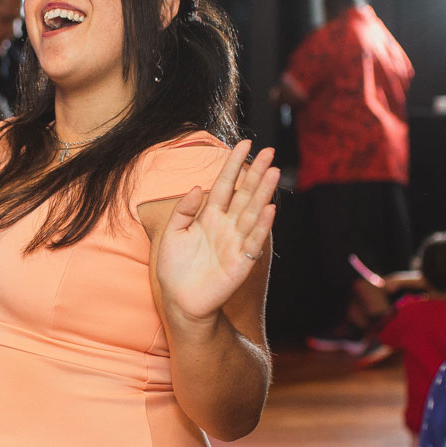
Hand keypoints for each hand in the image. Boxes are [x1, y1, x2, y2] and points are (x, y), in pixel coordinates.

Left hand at [155, 141, 277, 324]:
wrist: (180, 302)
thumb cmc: (175, 270)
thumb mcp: (171, 235)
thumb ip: (183, 211)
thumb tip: (196, 188)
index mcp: (209, 217)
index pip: (225, 185)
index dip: (234, 165)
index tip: (244, 144)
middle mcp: (226, 226)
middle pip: (244, 194)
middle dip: (256, 173)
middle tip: (269, 151)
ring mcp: (235, 243)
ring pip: (252, 212)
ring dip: (264, 193)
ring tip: (273, 172)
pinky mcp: (242, 262)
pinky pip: (253, 240)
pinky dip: (262, 225)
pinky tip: (269, 209)